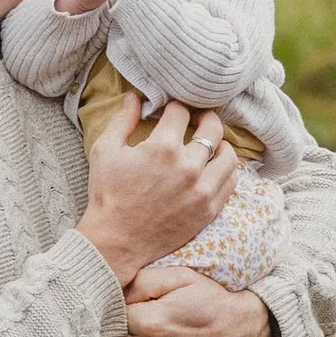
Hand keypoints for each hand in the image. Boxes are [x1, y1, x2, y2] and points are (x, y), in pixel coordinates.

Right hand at [80, 96, 237, 285]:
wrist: (116, 241)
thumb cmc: (107, 194)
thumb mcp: (105, 150)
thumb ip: (122, 119)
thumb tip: (136, 96)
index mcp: (162, 148)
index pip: (181, 112)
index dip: (174, 107)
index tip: (170, 112)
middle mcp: (188, 167)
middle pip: (213, 128)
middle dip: (205, 117)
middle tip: (197, 120)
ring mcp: (202, 190)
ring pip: (229, 155)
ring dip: (220, 144)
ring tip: (210, 144)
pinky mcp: (208, 210)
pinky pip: (230, 182)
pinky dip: (225, 170)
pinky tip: (213, 168)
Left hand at [86, 268, 271, 336]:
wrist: (244, 330)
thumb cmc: (210, 300)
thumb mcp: (180, 276)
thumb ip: (143, 280)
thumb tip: (114, 290)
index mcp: (151, 322)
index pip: (108, 317)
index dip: (102, 309)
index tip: (98, 304)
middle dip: (94, 336)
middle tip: (83, 328)